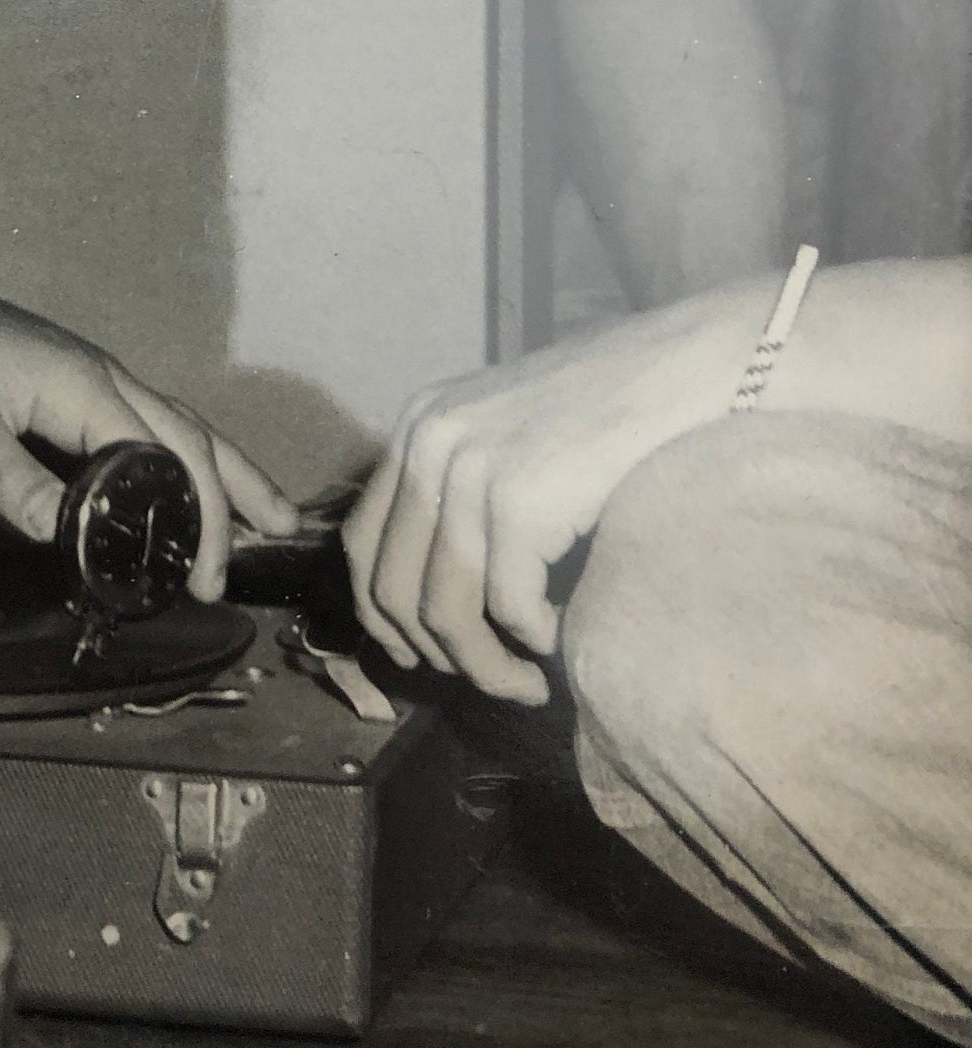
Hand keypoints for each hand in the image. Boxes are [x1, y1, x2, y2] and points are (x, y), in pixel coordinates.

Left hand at [0, 269, 296, 597]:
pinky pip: (147, 422)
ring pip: (177, 424)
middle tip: (268, 546)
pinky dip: (184, 455)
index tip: (206, 579)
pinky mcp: (71, 384)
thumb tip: (68, 540)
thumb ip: (12, 483)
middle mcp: (103, 378)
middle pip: (192, 436)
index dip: (197, 519)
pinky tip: (184, 480)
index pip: (166, 459)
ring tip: (266, 513)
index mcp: (85, 389)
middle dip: (235, 494)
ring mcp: (91, 377)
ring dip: (224, 469)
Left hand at [343, 286, 767, 702]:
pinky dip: (535, 639)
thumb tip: (435, 592)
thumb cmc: (613, 407)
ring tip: (530, 682)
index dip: (382, 617)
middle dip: (435, 655)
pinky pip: (509, 607)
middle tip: (490, 679)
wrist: (686, 366)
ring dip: (487, 667)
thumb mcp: (509, 434)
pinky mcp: (521, 500)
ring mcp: (471, 469)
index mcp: (418, 425)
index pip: (361, 544)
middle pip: (391, 588)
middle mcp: (429, 442)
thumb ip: (464, 488)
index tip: (419, 656)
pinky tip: (562, 634)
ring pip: (445, 611)